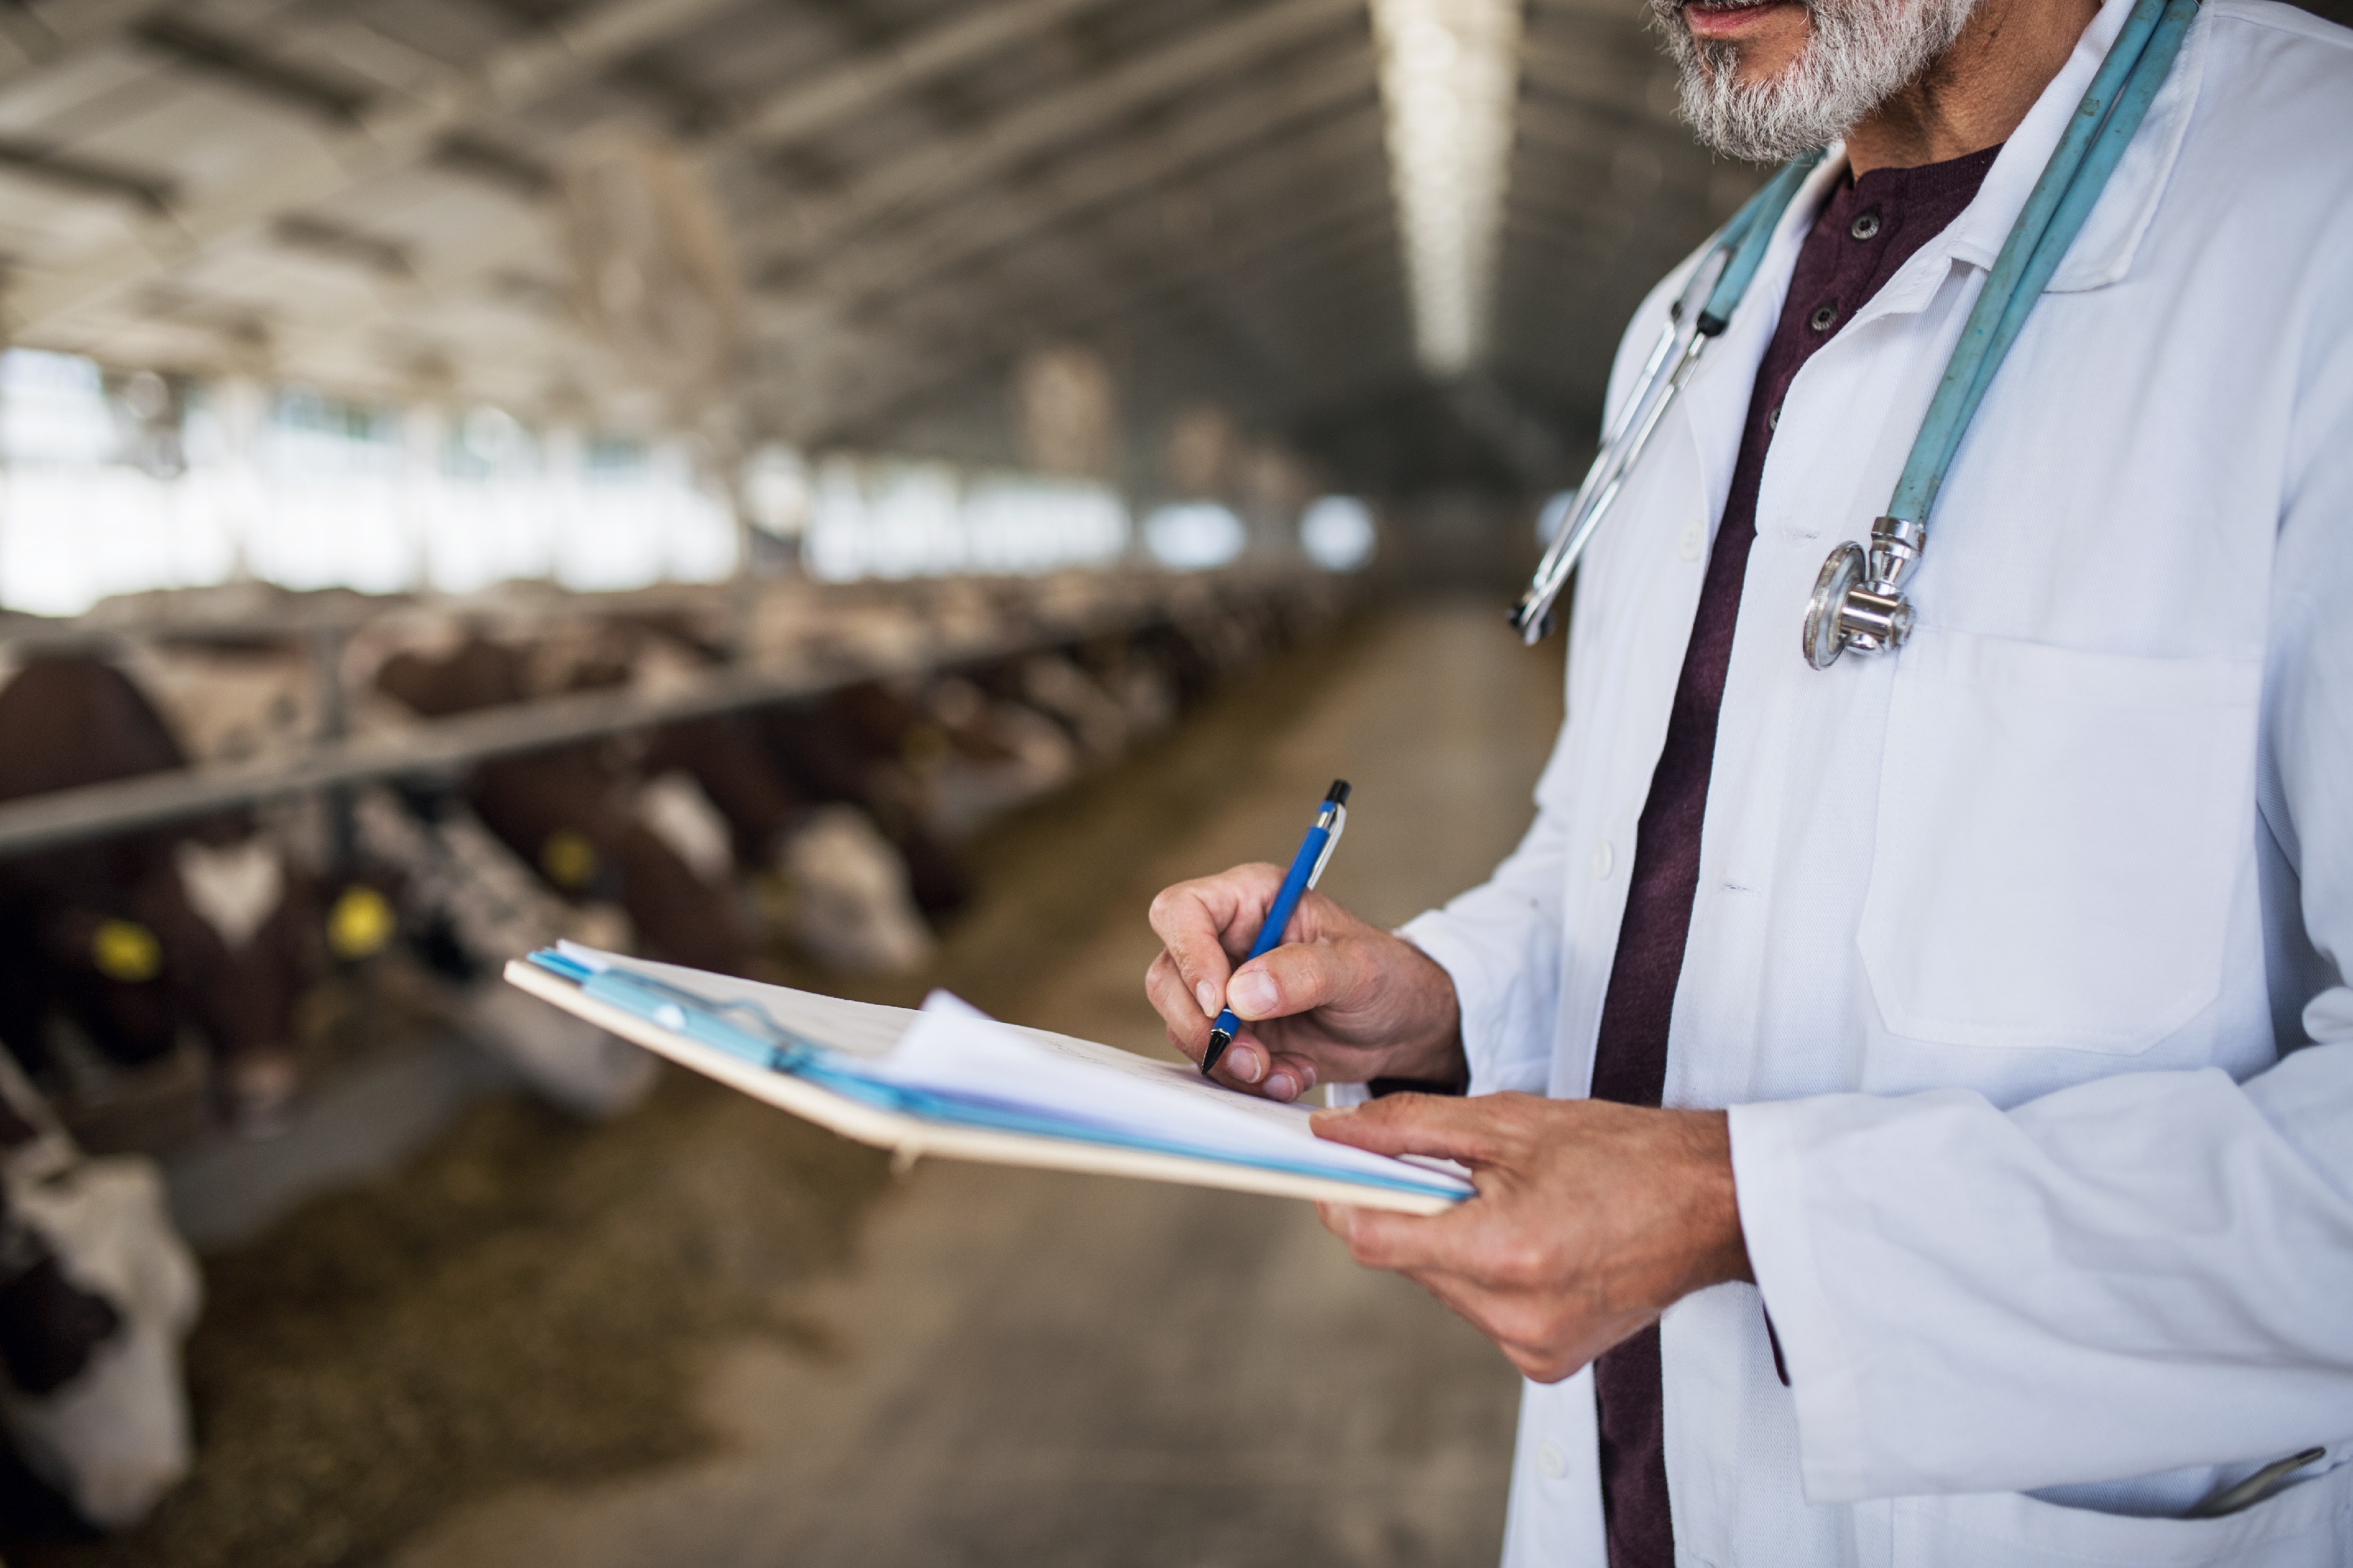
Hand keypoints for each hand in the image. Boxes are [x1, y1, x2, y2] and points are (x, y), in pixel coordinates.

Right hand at [1144, 863, 1464, 1100]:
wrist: (1402, 1028)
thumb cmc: (1386, 976)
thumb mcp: (1359, 967)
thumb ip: (1304, 973)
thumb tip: (1241, 993)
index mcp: (1250, 900)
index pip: (1181, 911)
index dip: (1189, 955)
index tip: (1222, 1004)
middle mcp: (1225, 941)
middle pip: (1167, 977)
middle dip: (1204, 1027)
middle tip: (1253, 1058)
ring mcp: (1223, 991)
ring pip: (1183, 1025)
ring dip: (1228, 1061)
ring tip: (1286, 1072)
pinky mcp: (1231, 1034)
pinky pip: (1210, 1060)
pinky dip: (1245, 1080)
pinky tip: (1291, 1077)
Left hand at [1311, 1093, 1750, 1381]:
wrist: (1715, 1205)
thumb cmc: (1622, 1152)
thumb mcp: (1508, 1122)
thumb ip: (1409, 1128)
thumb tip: (1333, 1136)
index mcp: (1504, 1253)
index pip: (1374, 1240)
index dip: (1341, 1201)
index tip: (1328, 1171)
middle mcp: (1514, 1316)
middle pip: (1407, 1264)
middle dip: (1410, 1213)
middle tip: (1449, 1169)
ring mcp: (1532, 1348)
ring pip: (1442, 1288)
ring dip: (1452, 1243)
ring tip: (1511, 1202)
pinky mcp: (1548, 1365)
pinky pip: (1481, 1312)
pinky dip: (1487, 1274)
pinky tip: (1533, 1240)